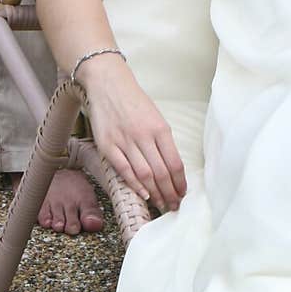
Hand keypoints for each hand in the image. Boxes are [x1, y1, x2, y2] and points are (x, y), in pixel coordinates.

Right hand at [79, 59, 186, 212]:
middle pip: (161, 173)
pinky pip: (124, 170)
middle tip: (174, 206)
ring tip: (162, 205)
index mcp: (160, 128)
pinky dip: (135, 185)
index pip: (175, 163)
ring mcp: (124, 141)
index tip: (183, 194)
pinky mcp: (107, 145)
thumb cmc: (134, 101)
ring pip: (144, 175)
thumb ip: (162, 140)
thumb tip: (172, 168)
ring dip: (155, 194)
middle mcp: (144, 136)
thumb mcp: (155, 117)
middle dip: (170, 193)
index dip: (180, 183)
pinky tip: (144, 194)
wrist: (108, 84)